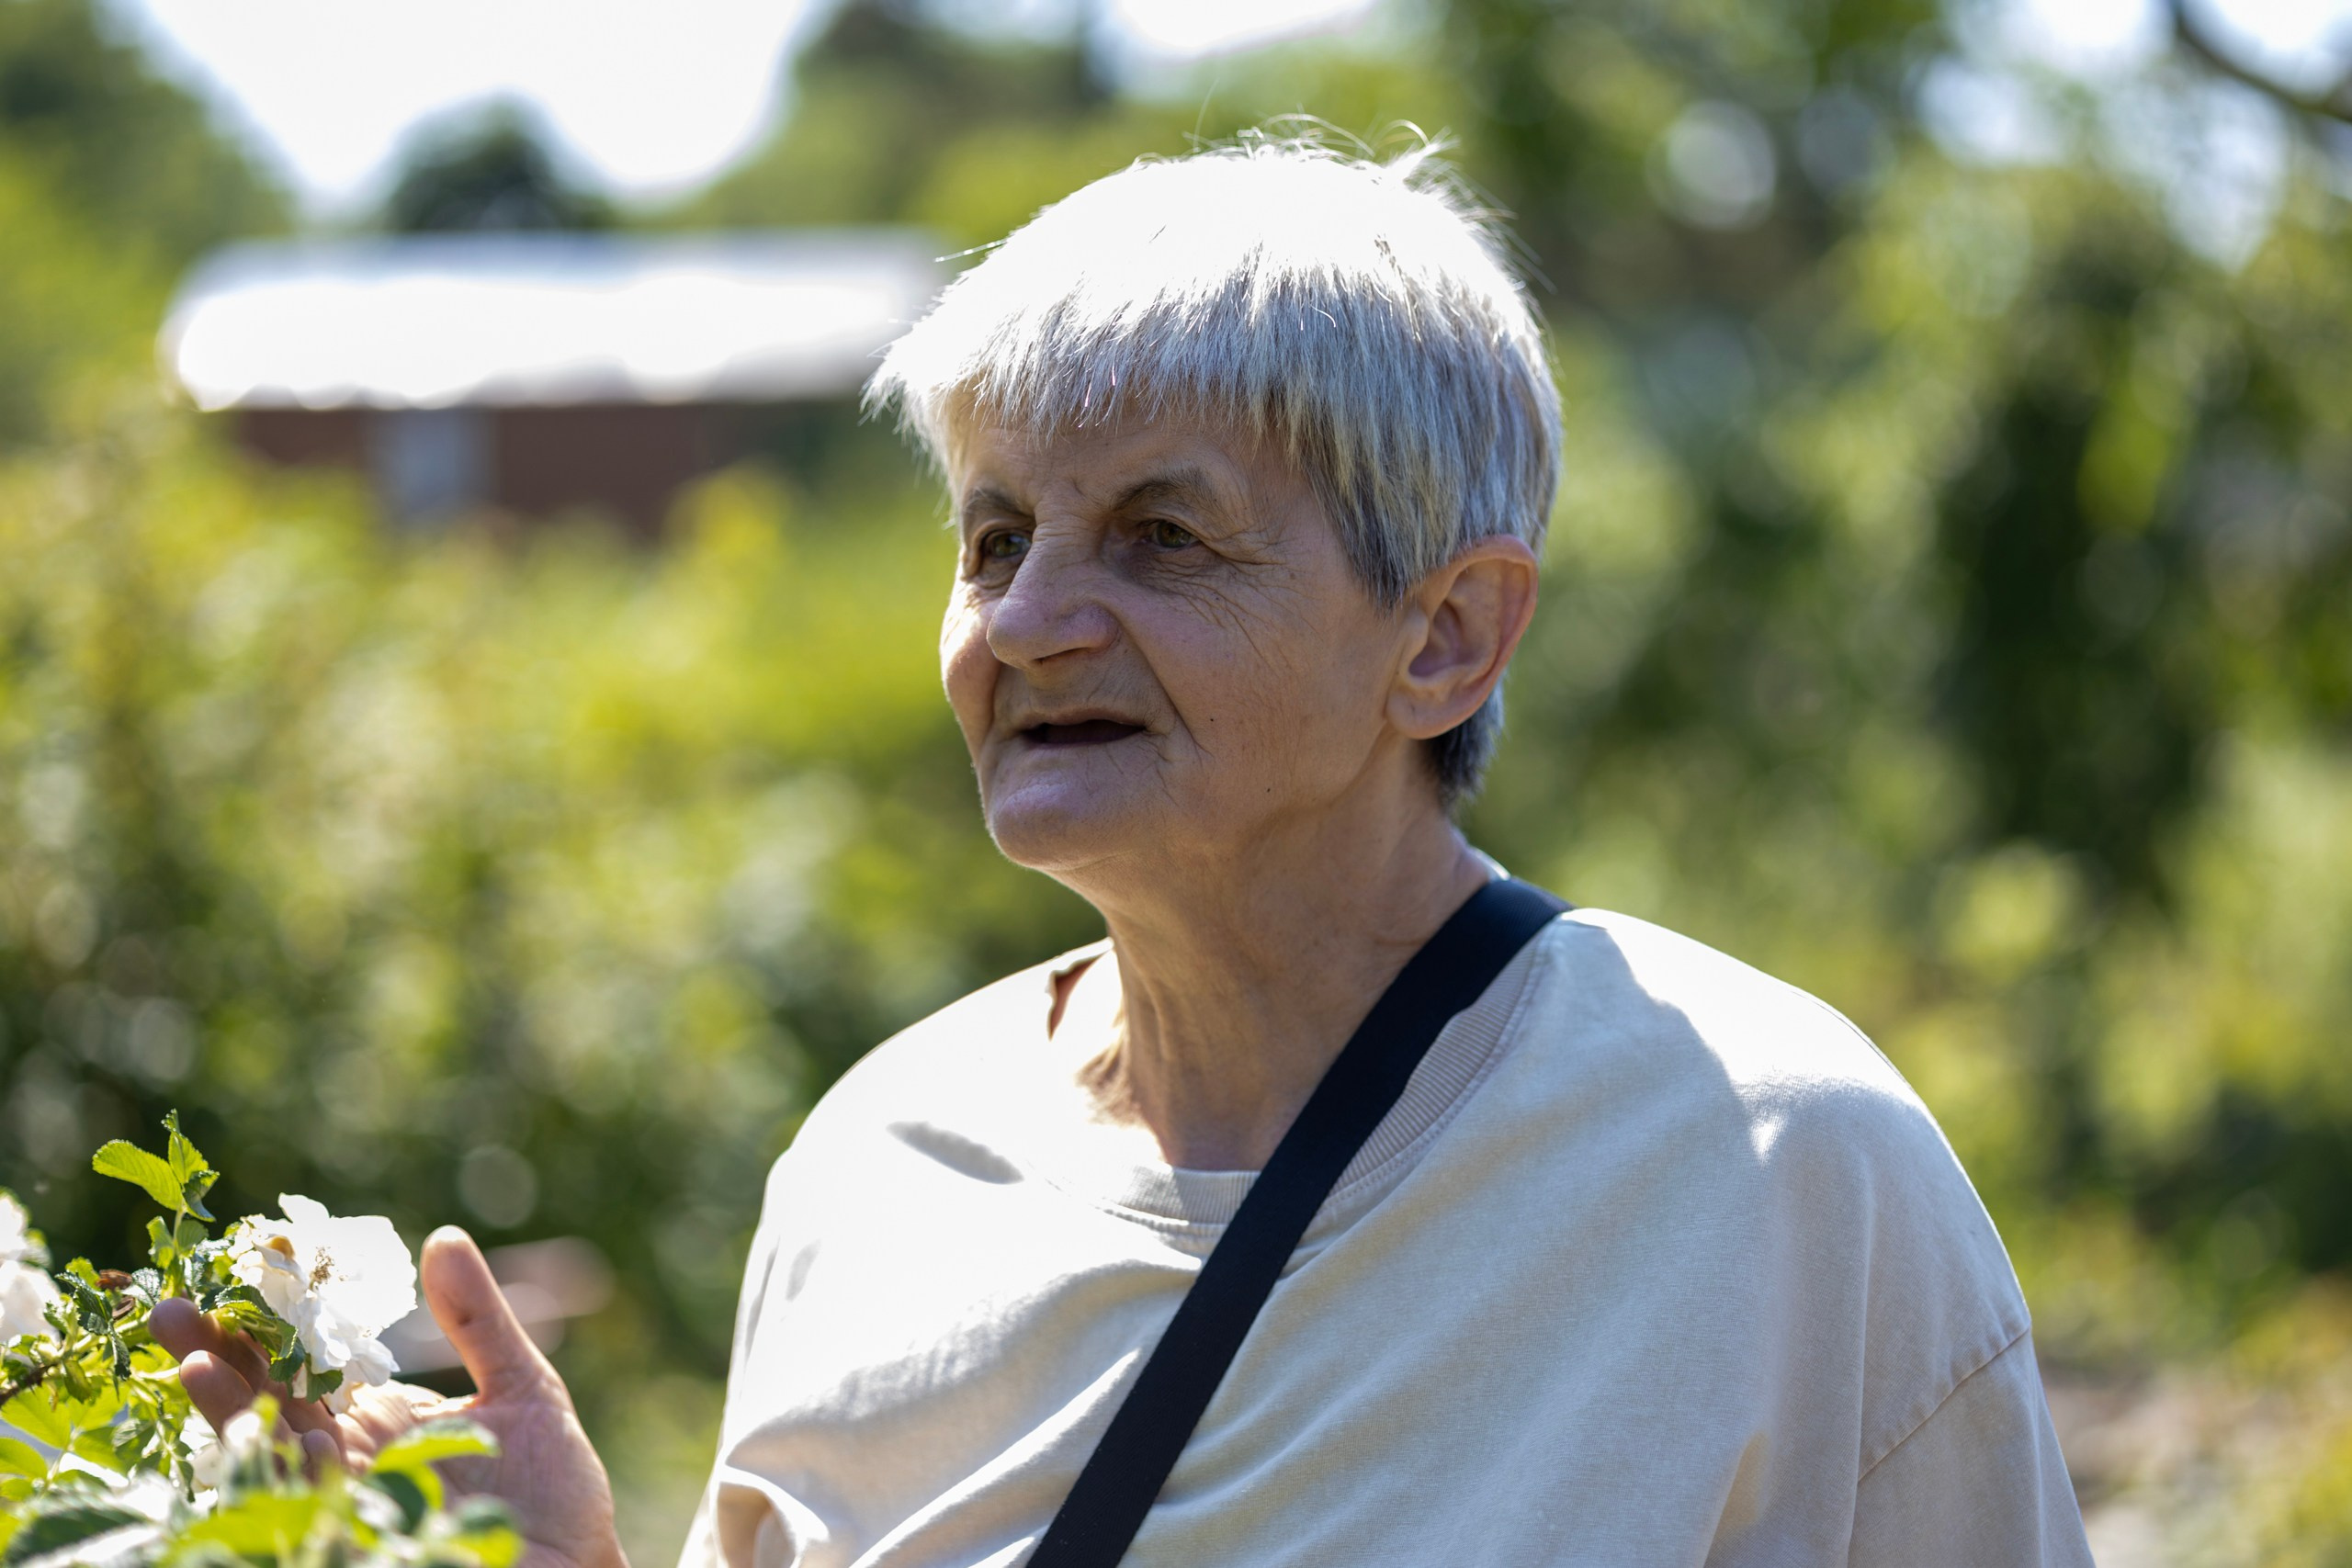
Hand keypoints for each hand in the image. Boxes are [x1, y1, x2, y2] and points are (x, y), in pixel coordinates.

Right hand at [150, 1225, 626, 1567]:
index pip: (298, 1371)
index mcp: (371, 1422)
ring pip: (279, 1466)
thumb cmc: (547, 1481)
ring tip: (201, 1369)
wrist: (580, 1558)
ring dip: (238, 1421)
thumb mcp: (521, 1385)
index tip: (219, 1275)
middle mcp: (349, 1468)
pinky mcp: (377, 1546)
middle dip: (216, 1365)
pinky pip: (331, 1516)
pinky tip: (300, 1442)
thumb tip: (443, 1237)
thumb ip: (477, 1320)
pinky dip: (310, 1482)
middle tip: (169, 1314)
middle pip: (266, 1412)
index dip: (257, 1329)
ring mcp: (356, 1511)